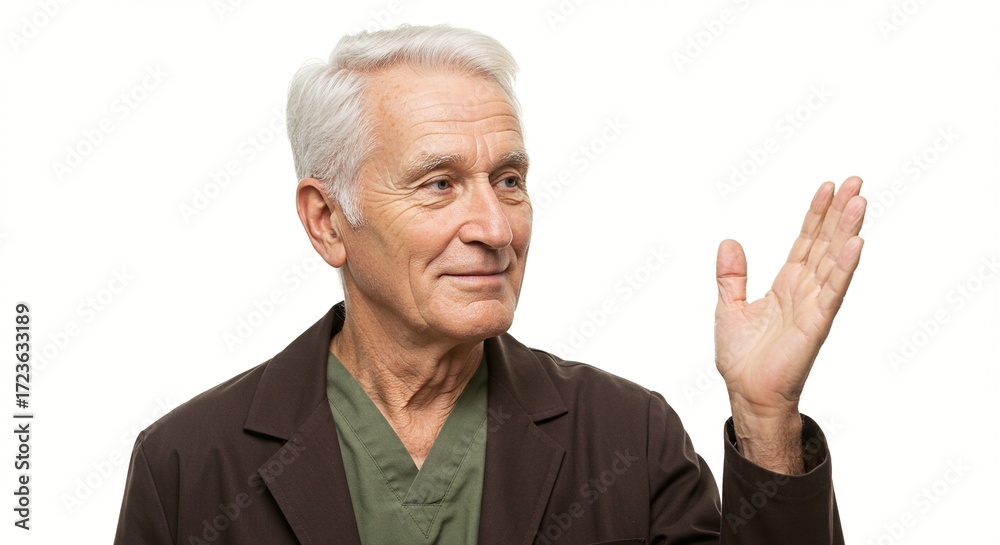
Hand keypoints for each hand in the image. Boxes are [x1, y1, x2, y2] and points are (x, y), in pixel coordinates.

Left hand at [714, 177, 865, 470]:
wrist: (747, 393)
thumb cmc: (743, 358)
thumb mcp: (729, 307)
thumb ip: (732, 275)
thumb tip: (729, 241)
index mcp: (787, 285)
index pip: (806, 241)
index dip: (816, 214)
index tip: (828, 187)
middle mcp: (805, 291)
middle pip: (826, 243)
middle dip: (840, 212)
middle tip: (856, 181)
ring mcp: (813, 305)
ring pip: (834, 261)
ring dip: (848, 231)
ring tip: (861, 201)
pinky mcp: (816, 324)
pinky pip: (833, 291)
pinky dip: (844, 268)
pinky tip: (856, 243)